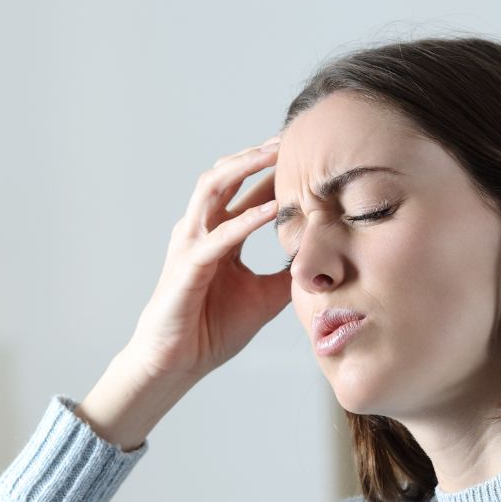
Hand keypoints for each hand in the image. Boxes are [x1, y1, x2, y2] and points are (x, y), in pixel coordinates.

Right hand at [122, 135, 290, 382]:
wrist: (177, 364)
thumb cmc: (211, 330)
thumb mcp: (264, 298)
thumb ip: (287, 274)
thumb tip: (323, 263)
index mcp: (219, 236)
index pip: (245, 191)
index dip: (272, 171)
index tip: (306, 154)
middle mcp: (201, 231)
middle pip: (225, 176)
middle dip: (256, 154)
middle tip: (290, 138)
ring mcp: (190, 244)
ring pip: (212, 189)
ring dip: (244, 168)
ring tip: (275, 154)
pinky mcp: (187, 267)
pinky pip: (218, 236)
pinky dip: (245, 220)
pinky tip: (271, 210)